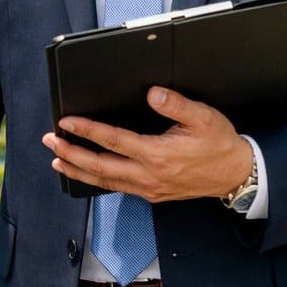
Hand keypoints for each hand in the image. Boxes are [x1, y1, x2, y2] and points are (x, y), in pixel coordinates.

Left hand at [41, 86, 252, 202]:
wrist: (236, 175)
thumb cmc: (219, 144)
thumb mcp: (203, 117)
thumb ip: (175, 104)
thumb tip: (151, 92)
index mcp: (158, 155)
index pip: (113, 141)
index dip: (87, 130)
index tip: (66, 122)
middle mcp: (149, 176)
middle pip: (100, 166)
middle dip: (71, 152)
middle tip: (51, 141)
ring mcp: (149, 188)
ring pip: (104, 181)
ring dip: (78, 169)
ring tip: (58, 159)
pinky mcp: (152, 194)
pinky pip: (117, 187)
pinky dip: (96, 180)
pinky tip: (86, 172)